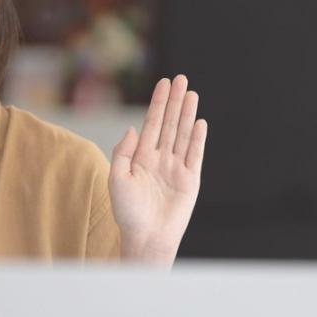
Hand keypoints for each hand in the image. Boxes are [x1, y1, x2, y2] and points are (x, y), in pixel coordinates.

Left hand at [109, 75, 206, 262]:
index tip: (163, 83)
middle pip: (169, 124)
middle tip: (181, 78)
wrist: (146, 237)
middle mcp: (160, 159)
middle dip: (175, 101)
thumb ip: (122, 153)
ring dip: (187, 114)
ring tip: (191, 93)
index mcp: (141, 158)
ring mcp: (176, 169)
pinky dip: (197, 138)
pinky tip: (199, 122)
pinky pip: (195, 155)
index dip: (158, 103)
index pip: (152, 124)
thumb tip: (133, 129)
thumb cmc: (128, 213)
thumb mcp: (117, 179)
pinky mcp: (190, 180)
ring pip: (183, 135)